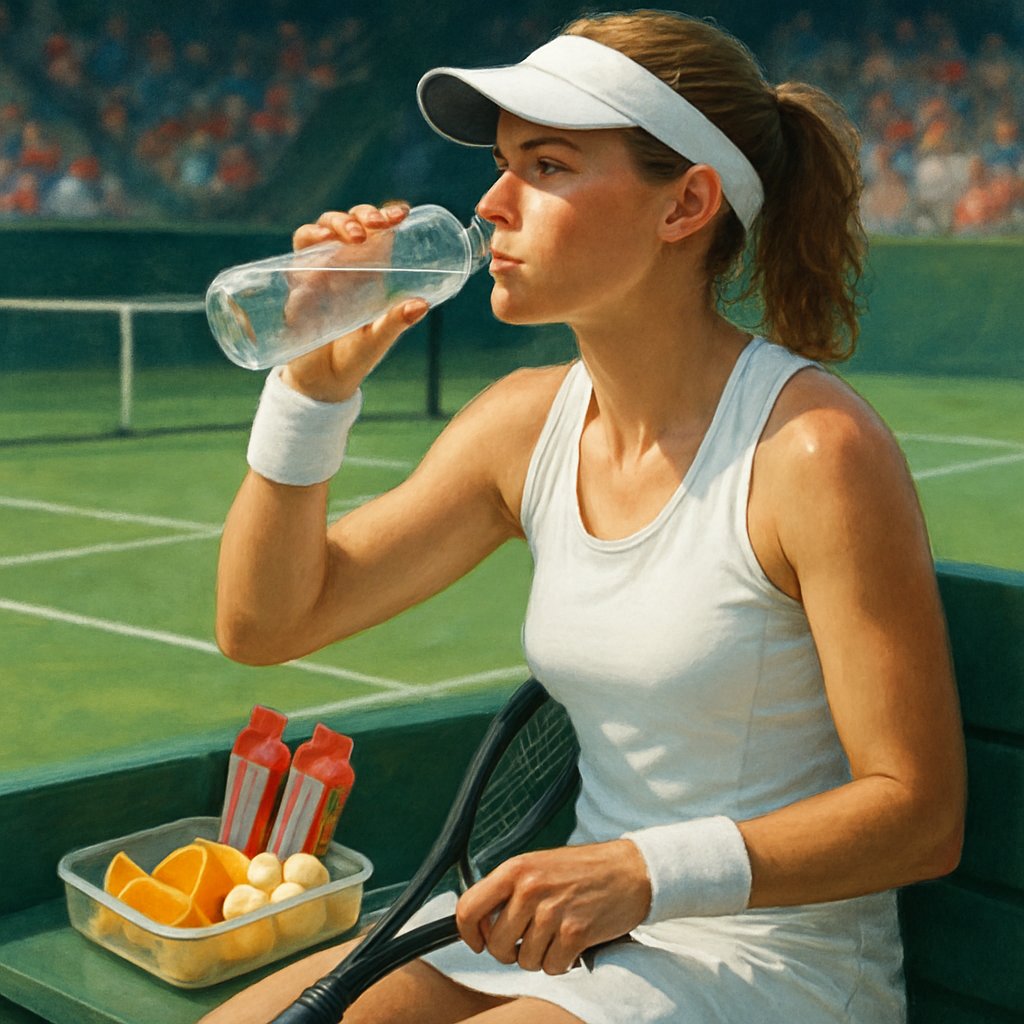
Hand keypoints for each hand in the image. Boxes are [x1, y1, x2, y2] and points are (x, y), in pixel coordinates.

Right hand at [282, 203, 427, 402]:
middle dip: (360, 215)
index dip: (385, 216)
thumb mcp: (378, 339)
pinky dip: (308, 247)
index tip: (401, 214)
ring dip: (335, 224)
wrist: (322, 382)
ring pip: (319, 231)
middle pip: (346, 223)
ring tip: (353, 235)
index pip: (374, 232)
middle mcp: (340, 266)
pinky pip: (296, 257)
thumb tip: (422, 303)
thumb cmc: (354, 357)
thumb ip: (397, 322)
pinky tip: (321, 248)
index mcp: (366, 272)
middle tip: (375, 225)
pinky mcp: (295, 286)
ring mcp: (315, 272)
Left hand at [456, 840, 650, 975]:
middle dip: (508, 950)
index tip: (478, 941)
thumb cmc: (583, 869)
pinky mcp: (575, 933)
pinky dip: (561, 962)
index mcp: (515, 869)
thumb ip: (508, 889)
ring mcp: (552, 911)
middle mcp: (530, 888)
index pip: (468, 908)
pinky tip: (572, 943)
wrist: (630, 870)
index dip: (468, 933)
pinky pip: (552, 967)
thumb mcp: (538, 865)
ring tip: (555, 935)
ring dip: (538, 955)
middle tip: (526, 940)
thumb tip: (479, 922)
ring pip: (523, 960)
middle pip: (495, 944)